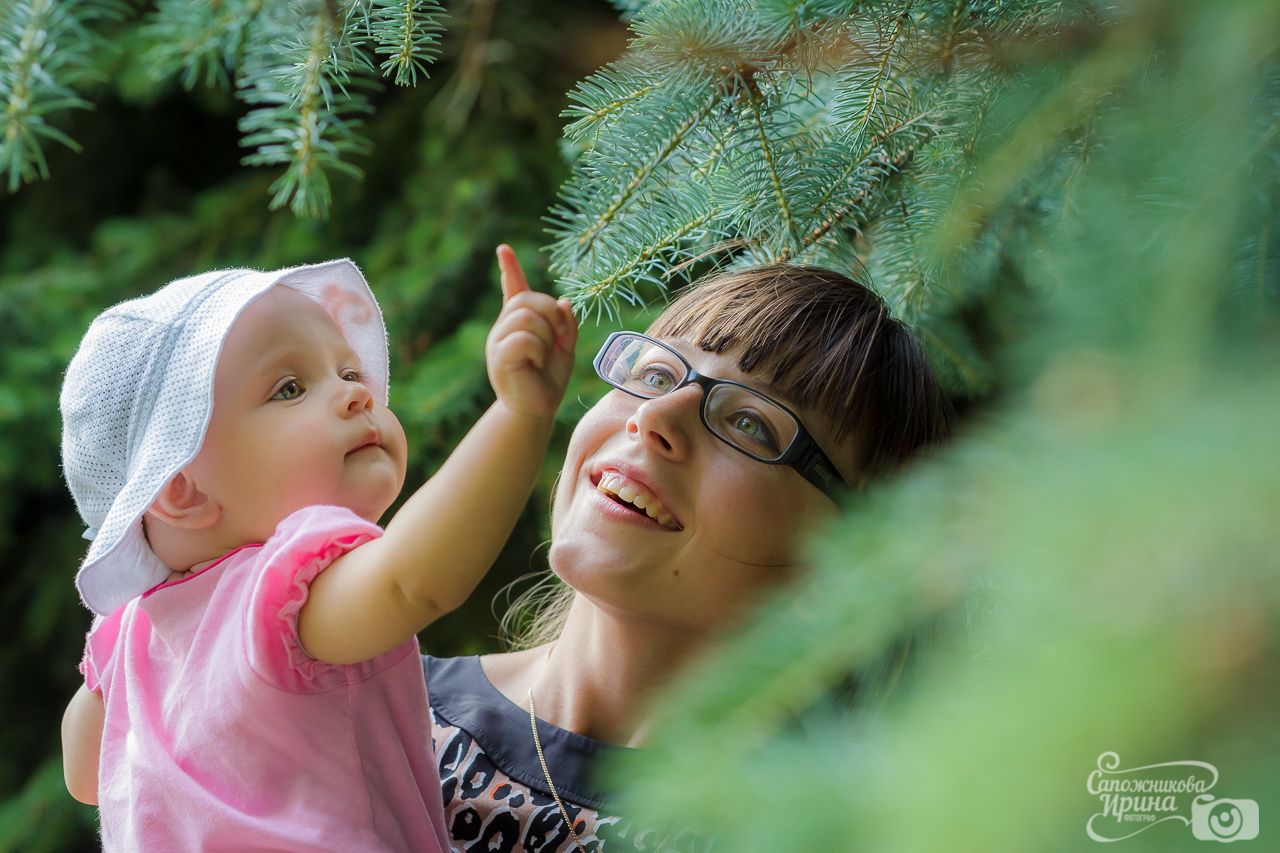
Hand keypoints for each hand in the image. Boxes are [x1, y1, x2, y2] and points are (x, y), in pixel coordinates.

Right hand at [485, 245, 577, 418]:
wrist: (536, 410)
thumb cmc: (548, 380)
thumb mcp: (565, 348)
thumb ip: (565, 325)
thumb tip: (564, 302)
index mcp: (519, 322)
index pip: (513, 289)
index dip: (509, 269)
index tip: (503, 249)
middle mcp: (504, 327)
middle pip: (528, 299)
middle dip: (551, 314)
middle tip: (559, 337)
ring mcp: (498, 341)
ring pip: (526, 317)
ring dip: (546, 334)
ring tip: (544, 355)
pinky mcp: (499, 357)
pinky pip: (522, 338)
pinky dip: (538, 349)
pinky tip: (535, 363)